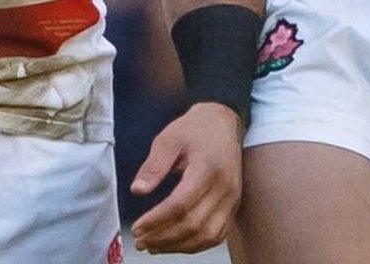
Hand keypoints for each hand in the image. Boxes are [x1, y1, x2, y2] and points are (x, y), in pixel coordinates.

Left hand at [129, 103, 242, 253]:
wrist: (224, 123)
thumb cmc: (195, 129)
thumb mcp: (168, 138)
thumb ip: (153, 165)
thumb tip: (137, 190)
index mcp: (207, 168)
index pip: (181, 204)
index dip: (157, 220)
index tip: (137, 227)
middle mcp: (225, 187)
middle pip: (193, 224)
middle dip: (163, 237)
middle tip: (140, 241)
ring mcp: (232, 198)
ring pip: (207, 235)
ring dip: (178, 246)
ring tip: (154, 246)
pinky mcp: (233, 205)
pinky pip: (217, 235)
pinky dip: (195, 245)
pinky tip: (175, 244)